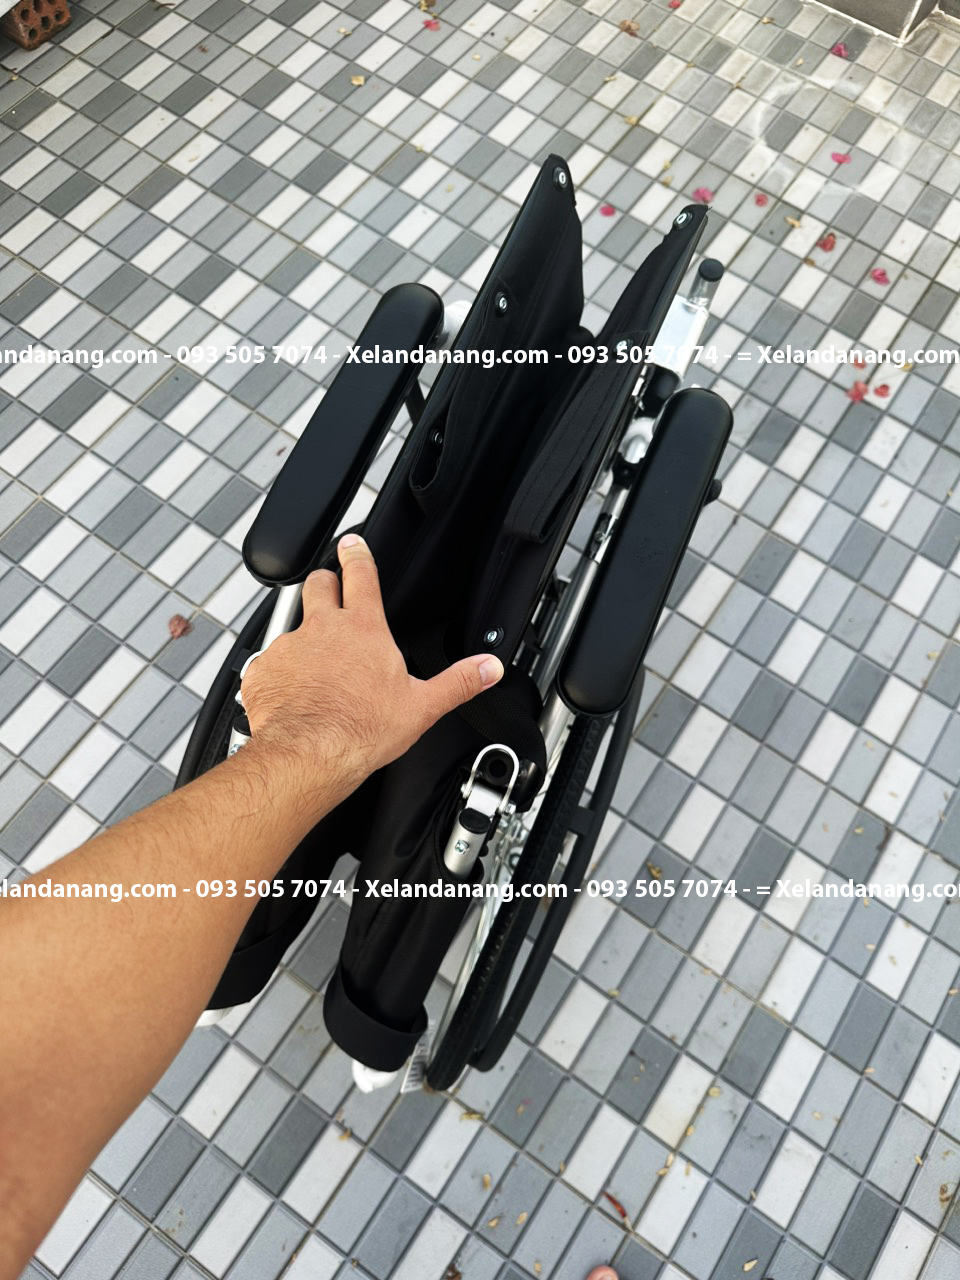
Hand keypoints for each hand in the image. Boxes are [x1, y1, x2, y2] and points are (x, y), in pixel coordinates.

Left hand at [239, 534, 503, 804]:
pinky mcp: (262, 669)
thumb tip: (489, 667)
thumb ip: (458, 682)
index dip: (357, 553)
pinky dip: (280, 674)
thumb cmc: (361, 730)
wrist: (307, 755)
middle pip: (318, 584)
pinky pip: (269, 663)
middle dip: (325, 583)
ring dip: (304, 640)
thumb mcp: (422, 706)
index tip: (352, 543)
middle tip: (331, 595)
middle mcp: (322, 629)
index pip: (361, 574)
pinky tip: (294, 697)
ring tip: (315, 671)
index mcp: (363, 629)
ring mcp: (288, 646)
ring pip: (292, 626)